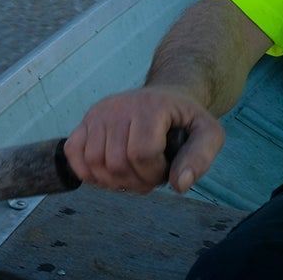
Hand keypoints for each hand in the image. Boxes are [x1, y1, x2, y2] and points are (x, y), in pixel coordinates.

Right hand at [63, 86, 224, 194]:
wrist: (166, 96)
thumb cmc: (185, 118)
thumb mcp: (208, 133)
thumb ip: (200, 158)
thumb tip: (179, 185)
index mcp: (150, 107)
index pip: (142, 154)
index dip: (154, 174)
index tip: (165, 170)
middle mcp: (120, 106)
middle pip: (117, 163)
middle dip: (135, 182)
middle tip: (149, 177)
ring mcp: (99, 112)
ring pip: (94, 162)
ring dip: (113, 181)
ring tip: (131, 175)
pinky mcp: (85, 120)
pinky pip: (73, 152)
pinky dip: (86, 172)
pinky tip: (107, 173)